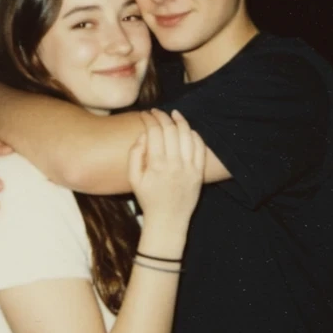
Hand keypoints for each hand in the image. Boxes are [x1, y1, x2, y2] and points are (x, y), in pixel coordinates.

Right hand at [127, 109, 204, 227]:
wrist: (168, 220)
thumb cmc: (148, 199)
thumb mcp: (133, 179)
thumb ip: (134, 155)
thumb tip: (143, 135)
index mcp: (156, 165)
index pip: (154, 132)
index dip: (149, 119)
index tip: (145, 114)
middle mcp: (174, 165)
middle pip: (170, 130)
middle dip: (162, 116)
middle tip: (156, 112)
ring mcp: (189, 168)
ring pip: (187, 135)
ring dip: (180, 121)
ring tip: (173, 114)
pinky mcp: (199, 172)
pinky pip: (199, 148)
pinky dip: (194, 135)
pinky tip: (187, 129)